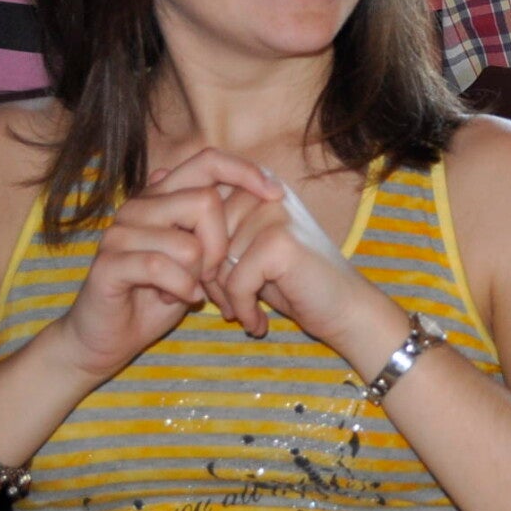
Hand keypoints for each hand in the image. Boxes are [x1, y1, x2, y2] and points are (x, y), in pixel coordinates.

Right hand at [56, 150, 280, 381]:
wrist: (110, 337)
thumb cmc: (162, 294)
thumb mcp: (203, 257)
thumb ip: (221, 224)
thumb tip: (262, 185)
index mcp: (162, 197)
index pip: (208, 161)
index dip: (245, 172)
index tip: (276, 195)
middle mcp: (139, 206)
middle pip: (205, 201)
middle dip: (222, 245)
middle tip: (211, 273)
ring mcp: (119, 232)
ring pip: (188, 243)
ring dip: (197, 275)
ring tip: (183, 288)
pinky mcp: (108, 263)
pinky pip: (163, 268)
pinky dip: (180, 289)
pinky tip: (172, 298)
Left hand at [215, 173, 383, 353]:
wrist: (345, 309)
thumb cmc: (294, 283)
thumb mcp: (248, 251)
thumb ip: (216, 230)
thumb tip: (166, 215)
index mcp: (256, 188)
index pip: (199, 218)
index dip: (201, 258)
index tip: (217, 285)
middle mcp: (265, 194)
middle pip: (204, 241)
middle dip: (210, 280)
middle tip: (231, 306)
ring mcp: (274, 215)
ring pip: (216, 263)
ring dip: (225, 297)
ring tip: (244, 313)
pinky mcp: (279, 243)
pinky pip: (235, 281)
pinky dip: (243, 308)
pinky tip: (258, 322)